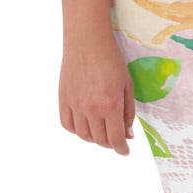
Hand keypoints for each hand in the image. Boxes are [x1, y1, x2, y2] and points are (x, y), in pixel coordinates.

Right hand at [59, 38, 135, 155]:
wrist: (86, 41)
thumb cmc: (111, 61)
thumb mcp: (127, 87)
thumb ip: (128, 113)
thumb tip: (128, 135)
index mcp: (110, 105)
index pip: (115, 139)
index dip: (121, 149)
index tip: (124, 151)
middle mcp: (91, 108)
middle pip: (100, 140)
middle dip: (110, 143)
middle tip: (115, 138)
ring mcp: (75, 104)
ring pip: (83, 135)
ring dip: (94, 138)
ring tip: (101, 131)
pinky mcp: (63, 99)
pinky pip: (67, 124)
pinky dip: (76, 130)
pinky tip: (85, 125)